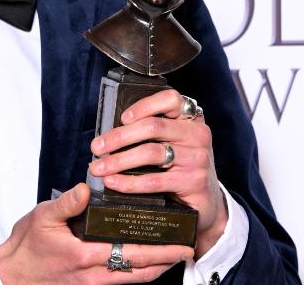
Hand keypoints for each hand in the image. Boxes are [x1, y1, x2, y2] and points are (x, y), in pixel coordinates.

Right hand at [0, 183, 192, 283]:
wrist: (13, 274)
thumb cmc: (27, 246)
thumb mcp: (43, 217)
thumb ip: (67, 203)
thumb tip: (84, 188)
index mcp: (86, 256)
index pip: (132, 253)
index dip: (159, 250)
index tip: (179, 243)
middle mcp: (94, 274)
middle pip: (140, 272)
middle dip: (166, 262)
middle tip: (186, 251)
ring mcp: (93, 282)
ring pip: (132, 279)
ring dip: (155, 269)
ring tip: (172, 256)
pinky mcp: (89, 284)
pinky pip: (119, 280)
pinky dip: (137, 271)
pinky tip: (143, 261)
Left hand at [89, 90, 227, 257]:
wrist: (207, 203)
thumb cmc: (181, 168)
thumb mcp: (173, 144)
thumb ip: (151, 133)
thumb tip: (109, 136)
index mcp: (191, 119)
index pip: (170, 99)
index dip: (144, 105)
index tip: (122, 118)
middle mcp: (197, 135)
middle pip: (153, 127)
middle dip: (119, 137)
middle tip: (96, 147)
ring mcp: (197, 158)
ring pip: (150, 153)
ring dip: (118, 160)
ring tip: (98, 168)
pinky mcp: (194, 182)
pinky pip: (154, 180)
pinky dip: (129, 182)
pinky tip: (113, 183)